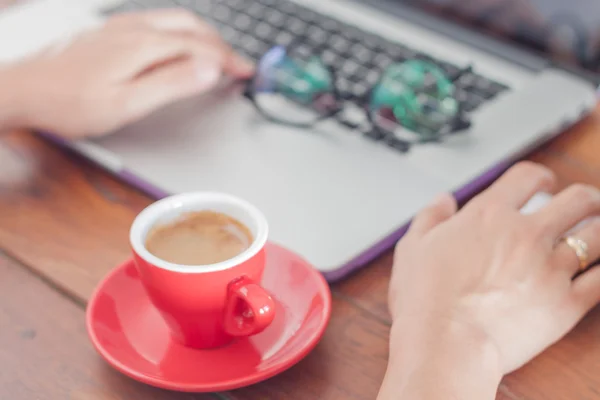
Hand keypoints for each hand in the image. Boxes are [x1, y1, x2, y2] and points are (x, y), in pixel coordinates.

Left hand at [2, 9, 252, 137]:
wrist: (23, 90)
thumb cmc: (69, 103)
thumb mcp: (125, 104)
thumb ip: (171, 85)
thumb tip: (209, 70)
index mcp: (142, 46)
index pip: (200, 48)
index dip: (228, 60)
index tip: (247, 72)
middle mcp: (133, 29)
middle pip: (191, 27)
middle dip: (220, 44)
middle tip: (238, 65)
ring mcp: (119, 27)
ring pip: (174, 20)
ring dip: (202, 35)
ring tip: (216, 54)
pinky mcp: (109, 32)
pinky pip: (157, 22)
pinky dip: (181, 32)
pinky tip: (178, 45)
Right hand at [382, 162, 599, 398]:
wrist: (444, 343)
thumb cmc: (424, 298)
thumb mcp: (412, 247)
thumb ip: (430, 216)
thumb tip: (444, 201)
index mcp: (489, 215)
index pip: (528, 176)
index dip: (540, 176)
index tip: (544, 183)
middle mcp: (526, 234)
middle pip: (578, 199)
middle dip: (585, 198)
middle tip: (583, 205)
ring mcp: (551, 268)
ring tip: (595, 236)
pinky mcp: (566, 304)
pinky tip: (599, 271)